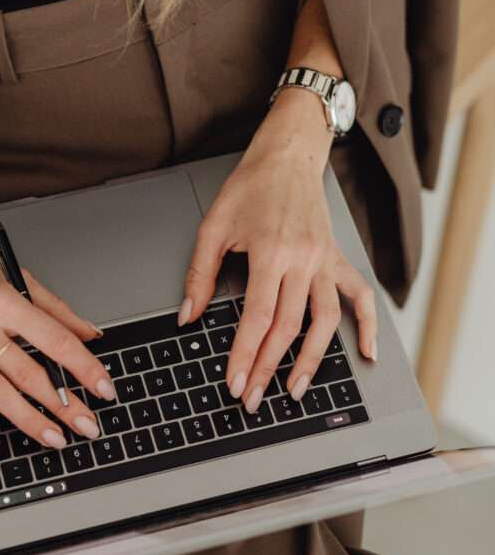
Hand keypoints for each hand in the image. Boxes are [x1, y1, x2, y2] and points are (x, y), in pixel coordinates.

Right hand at [0, 222, 116, 450]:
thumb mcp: (12, 274)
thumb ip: (53, 307)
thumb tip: (89, 333)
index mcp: (3, 300)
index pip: (54, 339)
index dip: (83, 367)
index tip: (104, 388)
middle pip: (28, 373)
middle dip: (63, 405)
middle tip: (87, 426)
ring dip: (27, 420)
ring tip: (53, 437)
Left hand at [178, 97, 377, 414]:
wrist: (288, 155)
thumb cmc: (250, 186)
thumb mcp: (213, 226)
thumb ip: (200, 275)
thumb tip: (187, 317)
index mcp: (270, 252)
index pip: (258, 317)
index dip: (245, 355)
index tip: (236, 382)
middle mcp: (303, 259)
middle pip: (289, 327)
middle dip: (269, 368)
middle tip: (253, 399)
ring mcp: (325, 260)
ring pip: (327, 320)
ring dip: (313, 360)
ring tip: (296, 390)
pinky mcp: (338, 258)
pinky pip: (359, 295)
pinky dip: (368, 325)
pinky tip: (366, 353)